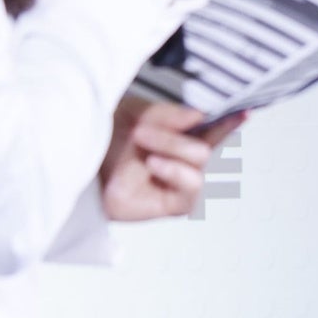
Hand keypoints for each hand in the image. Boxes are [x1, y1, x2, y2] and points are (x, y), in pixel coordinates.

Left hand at [99, 98, 234, 222]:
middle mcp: (175, 163)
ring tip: (143, 150)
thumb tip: (200, 117)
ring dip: (173, 151)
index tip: (245, 112)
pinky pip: (190, 191)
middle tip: (143, 133)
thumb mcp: (137, 113)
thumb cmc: (99, 140)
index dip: (229, 124)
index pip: (209, 132)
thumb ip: (171, 114)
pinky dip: (175, 173)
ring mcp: (172, 185)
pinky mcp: (167, 205)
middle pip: (204, 148)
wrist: (72, 159)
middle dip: (175, 137)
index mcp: (173, 139)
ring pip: (201, 165)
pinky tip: (153, 166)